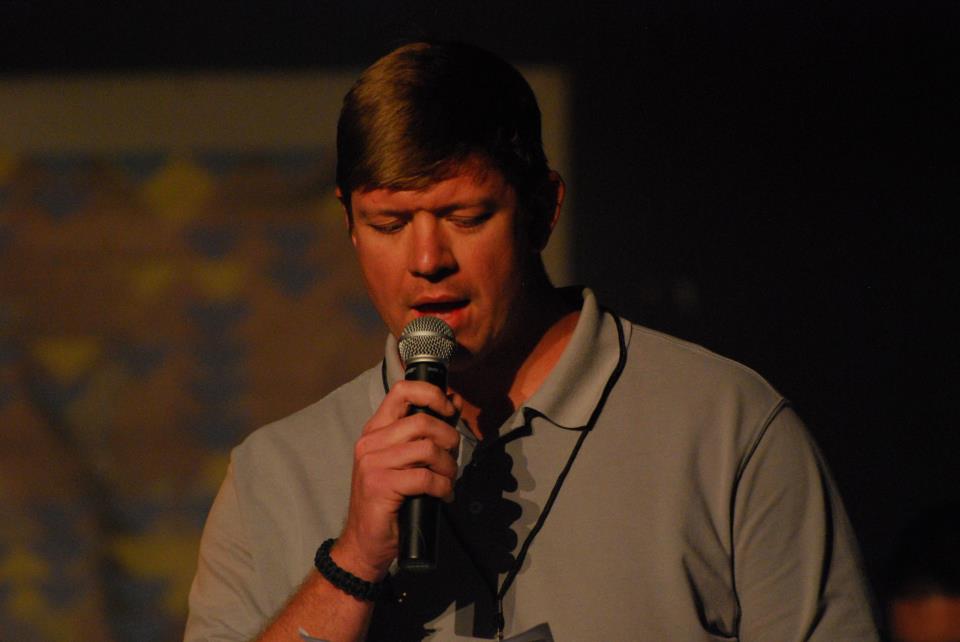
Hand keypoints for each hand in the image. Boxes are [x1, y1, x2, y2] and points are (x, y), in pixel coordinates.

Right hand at [333, 380, 460, 580]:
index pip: (402, 390)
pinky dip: (442, 487)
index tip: (449, 409)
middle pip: (423, 421)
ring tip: (447, 480)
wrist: (364, 542)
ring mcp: (373, 463)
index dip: (432, 394)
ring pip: (428, 449)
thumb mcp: (407, 460)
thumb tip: (454, 402)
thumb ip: (426, 432)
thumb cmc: (389, 500)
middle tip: (451, 460)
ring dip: (448, 467)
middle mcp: (371, 441)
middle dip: (449, 440)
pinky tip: (443, 495)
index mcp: (376, 430)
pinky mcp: (380, 485)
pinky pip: (426, 477)